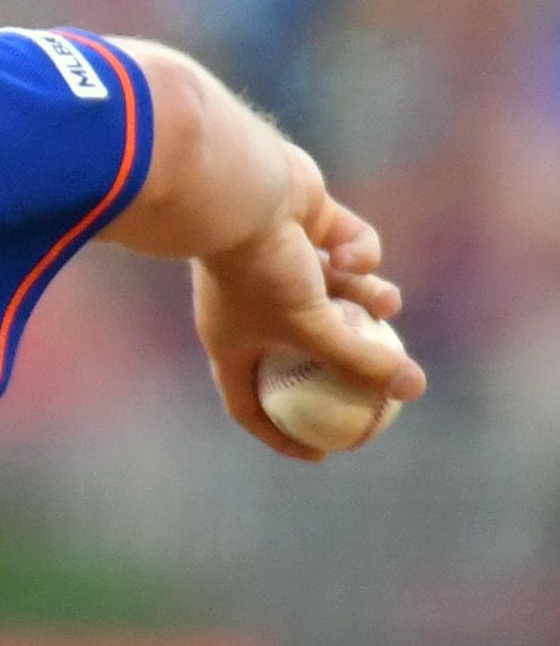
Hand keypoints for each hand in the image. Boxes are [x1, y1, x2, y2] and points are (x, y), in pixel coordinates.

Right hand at [192, 145, 426, 460]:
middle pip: (305, 345)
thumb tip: (413, 390)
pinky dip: (358, 252)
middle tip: (388, 373)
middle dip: (350, 357)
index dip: (283, 434)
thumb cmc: (258, 269)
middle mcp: (251, 304)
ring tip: (387, 300)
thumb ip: (362, 360)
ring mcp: (278, 260)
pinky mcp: (304, 221)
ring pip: (338, 291)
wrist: (236, 191)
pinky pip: (345, 245)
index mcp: (232, 340)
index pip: (249, 402)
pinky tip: (350, 249)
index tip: (324, 453)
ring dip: (369, 299)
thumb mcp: (311, 326)